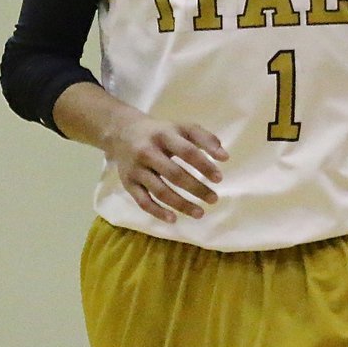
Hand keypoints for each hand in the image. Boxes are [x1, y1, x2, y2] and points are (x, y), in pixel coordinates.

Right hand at [106, 112, 228, 223]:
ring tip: (200, 213)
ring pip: (160, 191)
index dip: (204, 165)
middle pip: (174, 174)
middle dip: (196, 188)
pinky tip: (173, 219)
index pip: (187, 151)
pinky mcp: (128, 183)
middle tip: (213, 199)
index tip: (219, 178)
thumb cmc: (160, 132)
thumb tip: (225, 157)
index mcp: (164, 134)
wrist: (122, 132)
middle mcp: (148, 151)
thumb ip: (204, 138)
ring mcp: (136, 169)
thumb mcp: (180, 127)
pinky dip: (158, 212)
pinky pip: (143, 201)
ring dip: (181, 204)